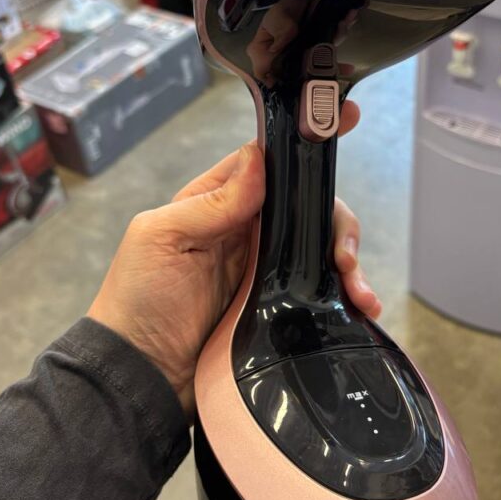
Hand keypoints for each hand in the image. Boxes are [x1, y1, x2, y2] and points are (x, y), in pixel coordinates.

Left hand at [88, 101, 379, 418]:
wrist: (142, 376)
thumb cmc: (138, 302)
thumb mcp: (162, 239)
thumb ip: (212, 201)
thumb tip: (260, 160)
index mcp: (215, 201)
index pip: (267, 160)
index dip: (302, 143)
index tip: (339, 123)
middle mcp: (246, 229)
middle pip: (307, 203)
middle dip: (335, 220)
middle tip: (343, 253)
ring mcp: (266, 267)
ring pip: (320, 244)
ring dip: (347, 258)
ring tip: (357, 289)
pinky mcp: (279, 305)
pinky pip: (321, 289)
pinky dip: (346, 293)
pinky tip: (362, 307)